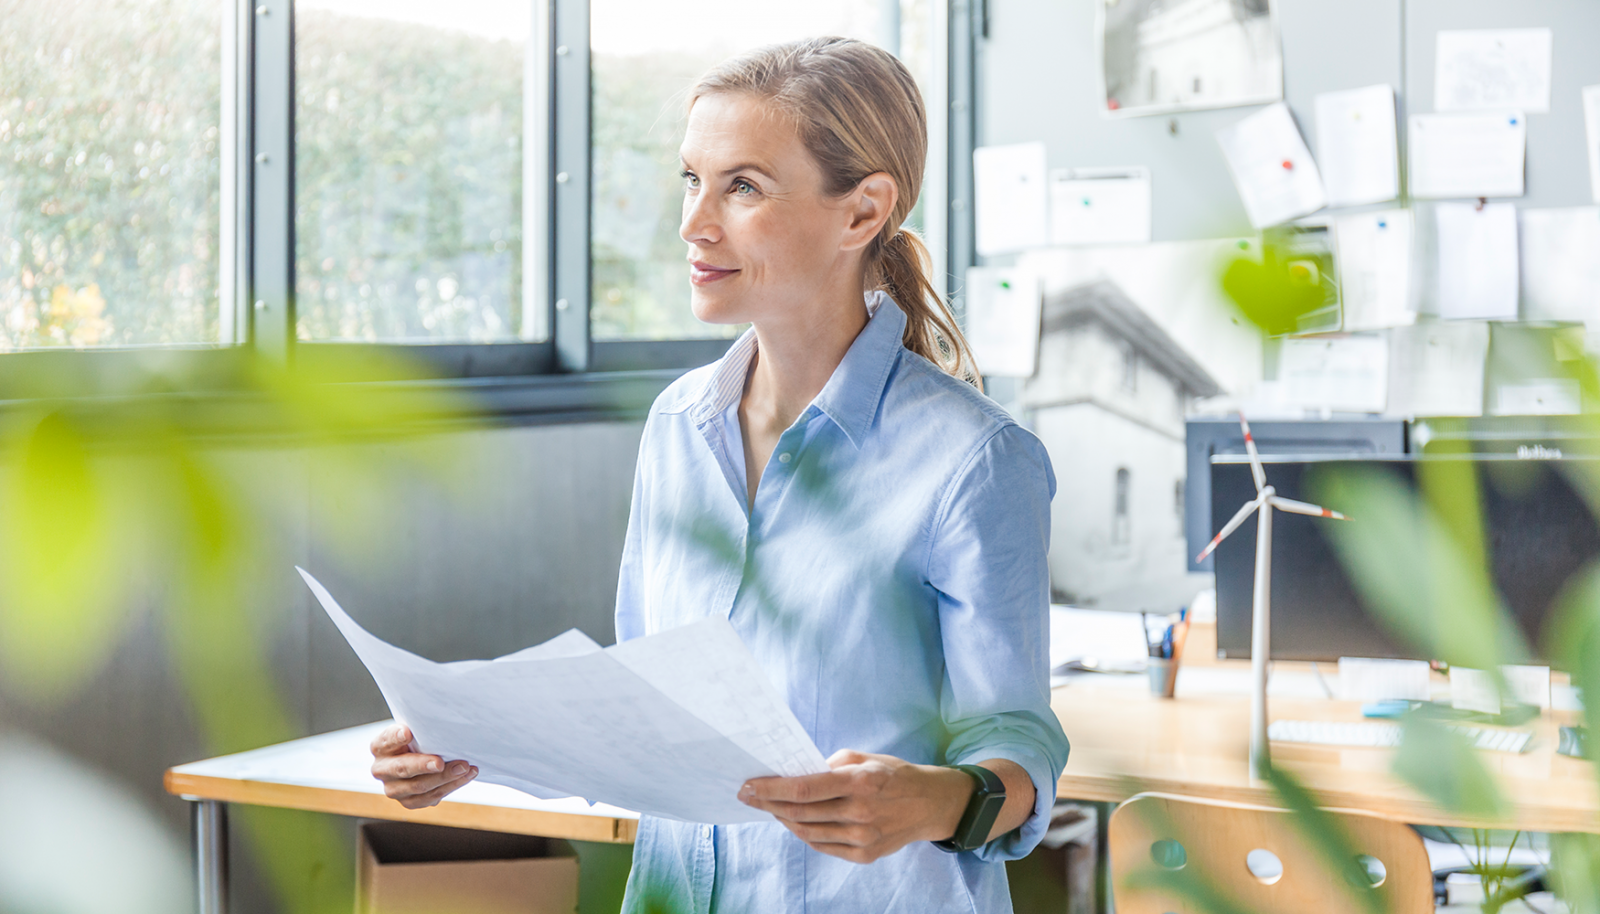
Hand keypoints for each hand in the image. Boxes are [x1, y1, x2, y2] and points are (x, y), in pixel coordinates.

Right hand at [369, 724, 476, 808]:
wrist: (418, 757)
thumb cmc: (418, 739)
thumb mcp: (414, 729)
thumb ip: (420, 729)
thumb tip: (442, 726)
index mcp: (380, 747)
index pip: (386, 740)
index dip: (396, 737)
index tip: (407, 733)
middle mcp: (381, 770)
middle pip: (402, 768)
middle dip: (423, 765)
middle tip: (440, 763)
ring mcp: (394, 789)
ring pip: (419, 787)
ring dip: (445, 778)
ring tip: (464, 767)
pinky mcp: (409, 801)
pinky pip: (430, 798)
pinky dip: (451, 786)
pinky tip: (465, 776)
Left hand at [737, 749, 972, 862]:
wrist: (930, 805)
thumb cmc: (894, 775)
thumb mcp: (865, 758)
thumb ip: (830, 765)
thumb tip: (796, 775)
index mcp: (860, 782)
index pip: (804, 789)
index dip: (771, 789)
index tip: (749, 786)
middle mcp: (860, 813)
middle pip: (800, 813)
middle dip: (768, 804)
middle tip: (748, 796)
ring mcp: (862, 838)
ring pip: (807, 832)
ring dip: (783, 819)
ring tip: (771, 807)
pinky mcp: (864, 855)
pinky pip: (822, 846)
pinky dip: (804, 833)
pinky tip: (795, 822)